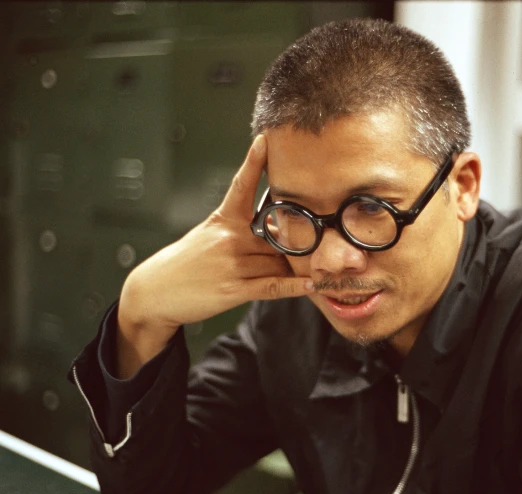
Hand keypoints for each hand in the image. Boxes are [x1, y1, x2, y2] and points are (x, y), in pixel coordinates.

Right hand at [116, 135, 312, 374]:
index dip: (255, 162)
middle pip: (277, 231)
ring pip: (279, 259)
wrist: (155, 292)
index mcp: (223, 219)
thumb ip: (241, 229)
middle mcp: (230, 238)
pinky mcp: (235, 289)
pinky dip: (295, 287)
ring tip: (333, 259)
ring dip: (304, 263)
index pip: (241, 185)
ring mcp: (233, 264)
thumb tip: (277, 227)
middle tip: (329, 219)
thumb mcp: (208, 235)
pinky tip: (314, 284)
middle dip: (299, 232)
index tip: (266, 139)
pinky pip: (272, 286)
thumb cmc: (185, 263)